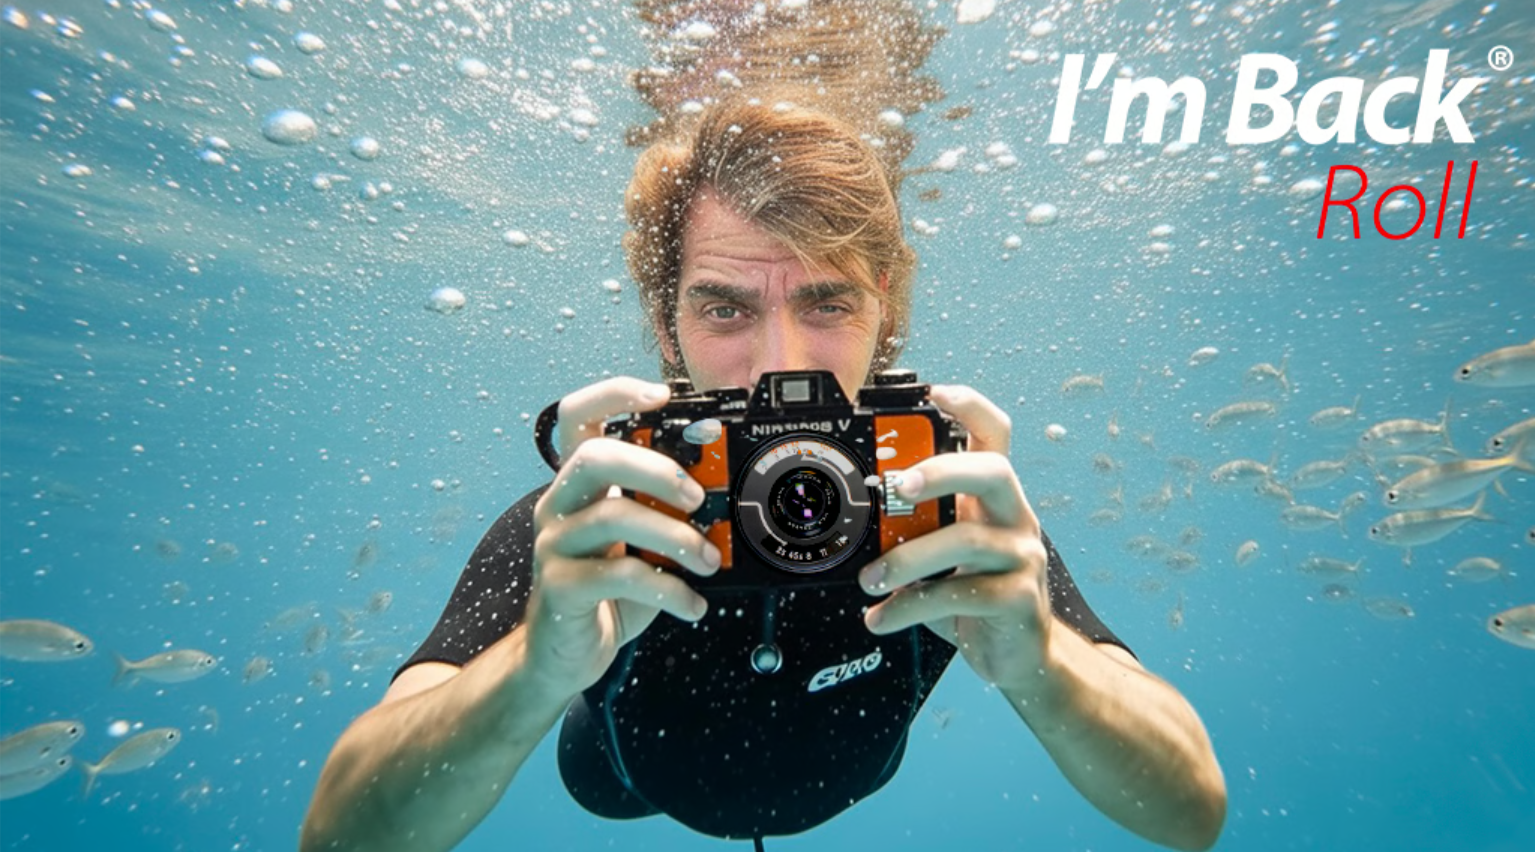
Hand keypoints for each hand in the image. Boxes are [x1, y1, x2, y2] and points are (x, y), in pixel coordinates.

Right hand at [525, 377, 720, 699]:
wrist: (565, 653)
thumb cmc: (609, 590)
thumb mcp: (641, 543)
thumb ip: (666, 513)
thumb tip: (724, 493)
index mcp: (579, 484)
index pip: (578, 417)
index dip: (614, 394)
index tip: (662, 395)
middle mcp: (558, 505)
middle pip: (594, 456)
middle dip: (656, 467)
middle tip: (699, 497)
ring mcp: (554, 545)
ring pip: (612, 515)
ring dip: (675, 536)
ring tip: (708, 560)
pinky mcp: (560, 588)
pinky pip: (620, 575)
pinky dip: (669, 589)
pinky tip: (692, 603)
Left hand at [858, 384, 1053, 691]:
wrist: (1017, 656)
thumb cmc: (974, 595)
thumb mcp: (943, 553)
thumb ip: (911, 528)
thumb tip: (851, 514)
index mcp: (992, 497)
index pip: (995, 434)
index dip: (970, 405)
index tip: (934, 390)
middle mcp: (1014, 518)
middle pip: (994, 470)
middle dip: (943, 469)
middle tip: (899, 486)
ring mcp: (1021, 557)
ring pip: (966, 540)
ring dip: (907, 558)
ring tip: (869, 579)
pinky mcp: (1018, 600)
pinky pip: (959, 594)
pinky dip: (910, 606)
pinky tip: (882, 617)